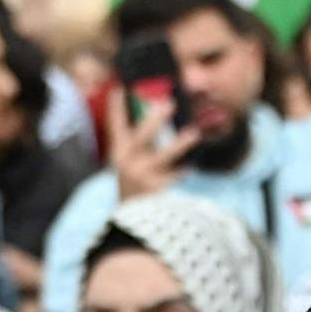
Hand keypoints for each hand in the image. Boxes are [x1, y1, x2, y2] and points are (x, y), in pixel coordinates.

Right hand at [106, 86, 200, 200]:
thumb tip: (157, 119)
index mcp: (118, 154)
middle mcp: (127, 163)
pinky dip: (182, 172)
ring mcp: (141, 177)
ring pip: (163, 156)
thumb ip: (140, 146)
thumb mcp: (130, 166)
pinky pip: (174, 176)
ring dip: (179, 144)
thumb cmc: (134, 188)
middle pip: (142, 136)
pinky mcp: (155, 190)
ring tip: (195, 133)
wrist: (132, 222)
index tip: (120, 88)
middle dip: (156, 118)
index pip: (116, 126)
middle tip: (170, 102)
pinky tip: (190, 168)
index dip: (116, 108)